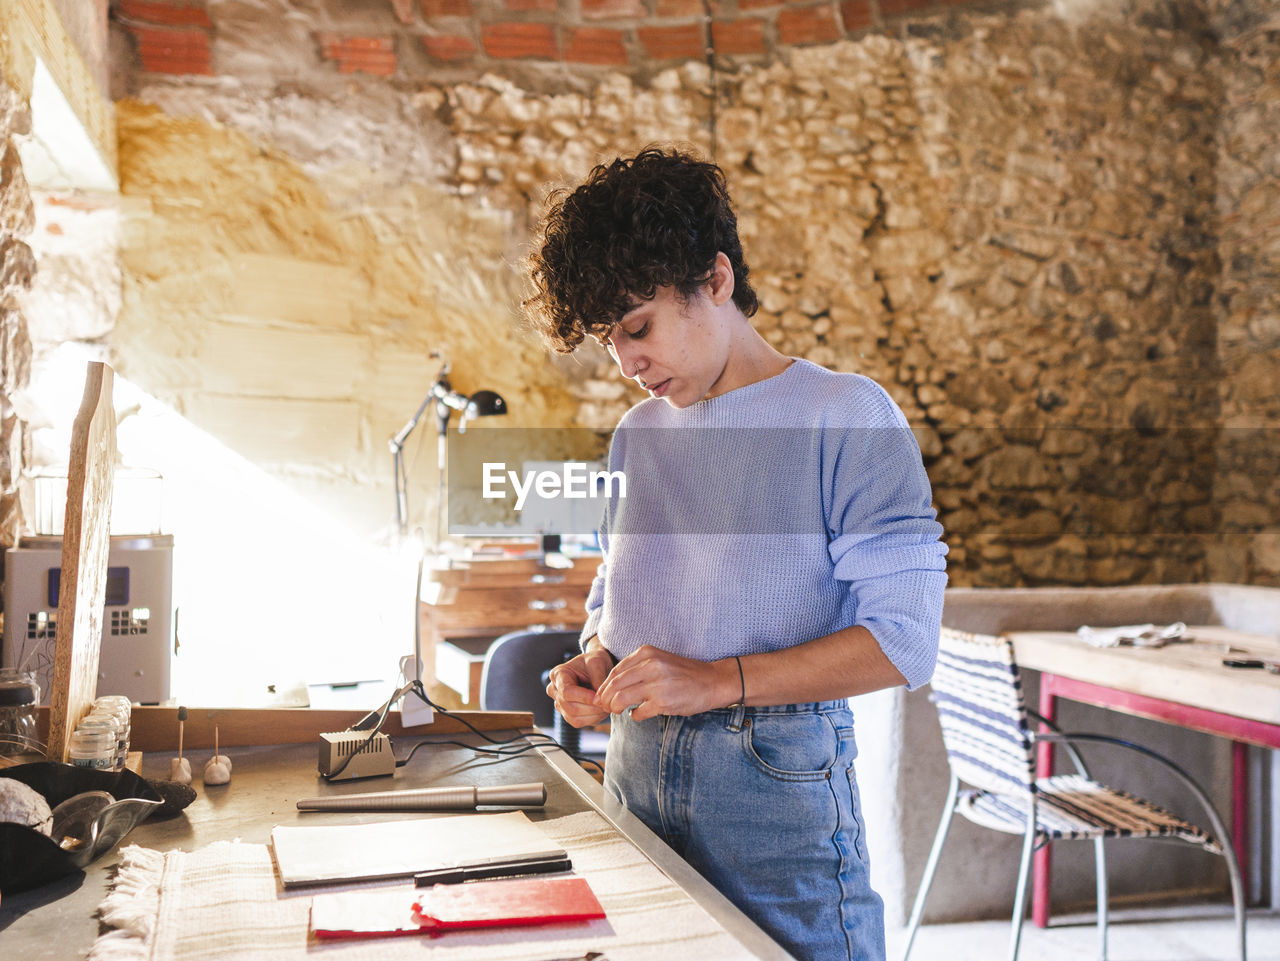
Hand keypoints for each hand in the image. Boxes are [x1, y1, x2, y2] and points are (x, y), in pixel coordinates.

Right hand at [545, 643, 614, 727]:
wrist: (595, 668)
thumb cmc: (594, 662)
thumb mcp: (597, 662)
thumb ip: (598, 679)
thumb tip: (598, 700)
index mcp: (558, 675)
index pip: (566, 692)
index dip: (584, 697)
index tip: (599, 697)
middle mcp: (554, 690)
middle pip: (569, 707)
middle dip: (591, 708)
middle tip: (608, 703)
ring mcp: (559, 704)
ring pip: (574, 717)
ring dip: (593, 715)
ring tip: (607, 706)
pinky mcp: (567, 714)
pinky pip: (578, 722)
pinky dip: (592, 719)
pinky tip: (602, 710)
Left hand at [594, 645, 738, 721]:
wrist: (713, 681)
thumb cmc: (685, 673)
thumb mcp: (659, 660)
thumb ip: (637, 668)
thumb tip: (611, 685)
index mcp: (647, 653)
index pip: (615, 671)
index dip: (604, 686)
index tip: (602, 695)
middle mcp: (651, 666)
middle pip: (614, 685)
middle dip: (605, 699)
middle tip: (605, 706)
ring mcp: (657, 684)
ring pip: (621, 699)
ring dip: (615, 708)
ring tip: (618, 711)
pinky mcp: (664, 702)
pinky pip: (638, 712)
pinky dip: (634, 715)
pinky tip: (637, 714)